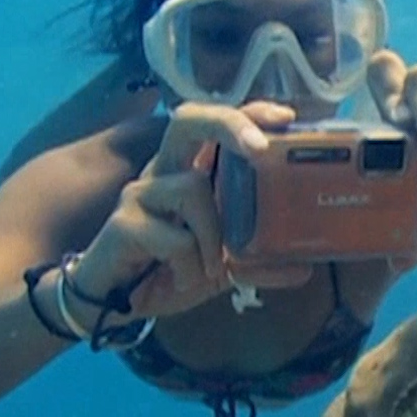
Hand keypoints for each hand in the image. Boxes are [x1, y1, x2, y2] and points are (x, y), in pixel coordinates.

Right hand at [69, 101, 313, 319]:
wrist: (110, 303)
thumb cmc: (166, 271)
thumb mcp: (221, 269)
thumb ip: (258, 264)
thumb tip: (306, 269)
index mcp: (187, 173)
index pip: (215, 127)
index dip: (247, 113)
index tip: (286, 118)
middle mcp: (162, 173)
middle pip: (187, 121)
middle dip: (227, 124)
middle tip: (260, 150)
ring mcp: (140, 194)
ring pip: (192, 187)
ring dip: (214, 234)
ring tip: (213, 268)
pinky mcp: (124, 224)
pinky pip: (176, 238)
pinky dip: (192, 265)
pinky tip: (184, 280)